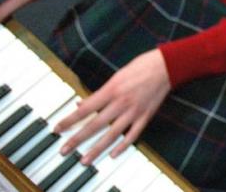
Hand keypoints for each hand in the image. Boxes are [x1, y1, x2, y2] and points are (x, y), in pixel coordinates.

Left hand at [56, 49, 170, 163]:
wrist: (167, 65)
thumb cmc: (141, 66)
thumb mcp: (117, 75)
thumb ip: (99, 92)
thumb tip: (82, 104)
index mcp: (112, 90)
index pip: (85, 109)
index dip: (69, 120)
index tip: (57, 129)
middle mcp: (121, 102)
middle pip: (95, 125)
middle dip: (77, 139)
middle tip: (64, 151)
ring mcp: (134, 111)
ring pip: (112, 135)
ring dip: (96, 149)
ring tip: (85, 160)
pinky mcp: (146, 116)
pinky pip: (133, 135)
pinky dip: (123, 146)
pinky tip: (113, 154)